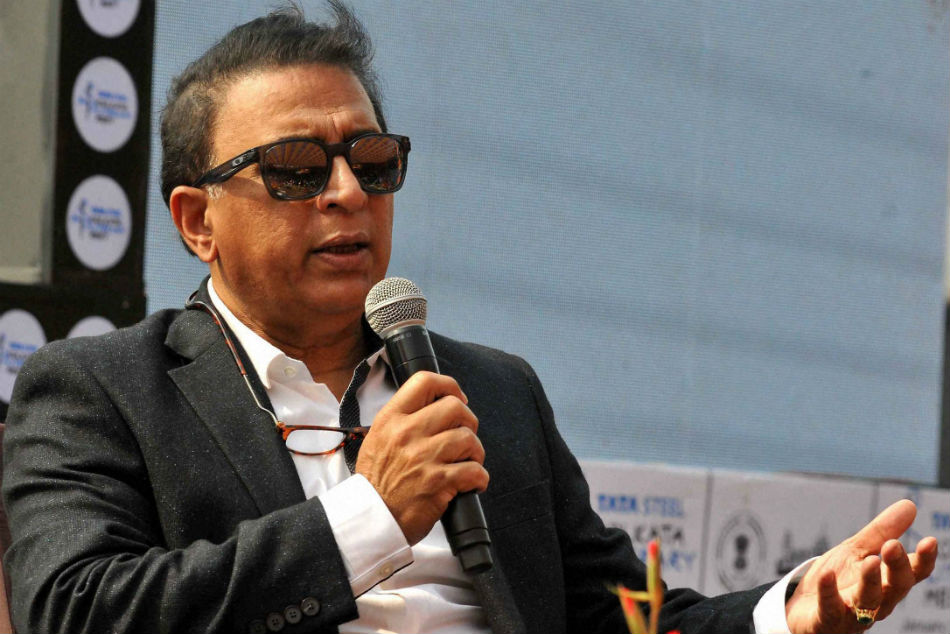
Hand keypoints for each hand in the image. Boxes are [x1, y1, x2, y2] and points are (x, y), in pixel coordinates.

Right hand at [355, 371, 488, 544]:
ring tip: (468, 462)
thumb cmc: (377, 481)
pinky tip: (471, 483)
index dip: (449, 386)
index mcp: (391, 419)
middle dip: (468, 421)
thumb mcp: (378, 439)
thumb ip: (403, 419)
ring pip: (468, 437)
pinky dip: (479, 478)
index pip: (424, 381)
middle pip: (455, 407)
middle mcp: (407, 434)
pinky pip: (475, 470)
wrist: (370, 519)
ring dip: (475, 451)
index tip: (458, 399)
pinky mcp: (438, 483)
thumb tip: (435, 406)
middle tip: (464, 435)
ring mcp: (423, 458)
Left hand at [785, 499, 937, 633]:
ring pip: (868, 601)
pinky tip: (826, 575)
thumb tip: (910, 504)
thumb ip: (882, 532)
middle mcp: (876, 601)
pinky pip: (830, 609)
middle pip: (895, 588)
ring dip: (871, 581)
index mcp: (886, 583)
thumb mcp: (858, 551)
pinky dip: (829, 592)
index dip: (922, 560)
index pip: (911, 574)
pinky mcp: (828, 621)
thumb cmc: (838, 581)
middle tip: (893, 545)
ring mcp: (853, 614)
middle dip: (897, 567)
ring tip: (871, 561)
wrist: (803, 609)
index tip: (930, 541)